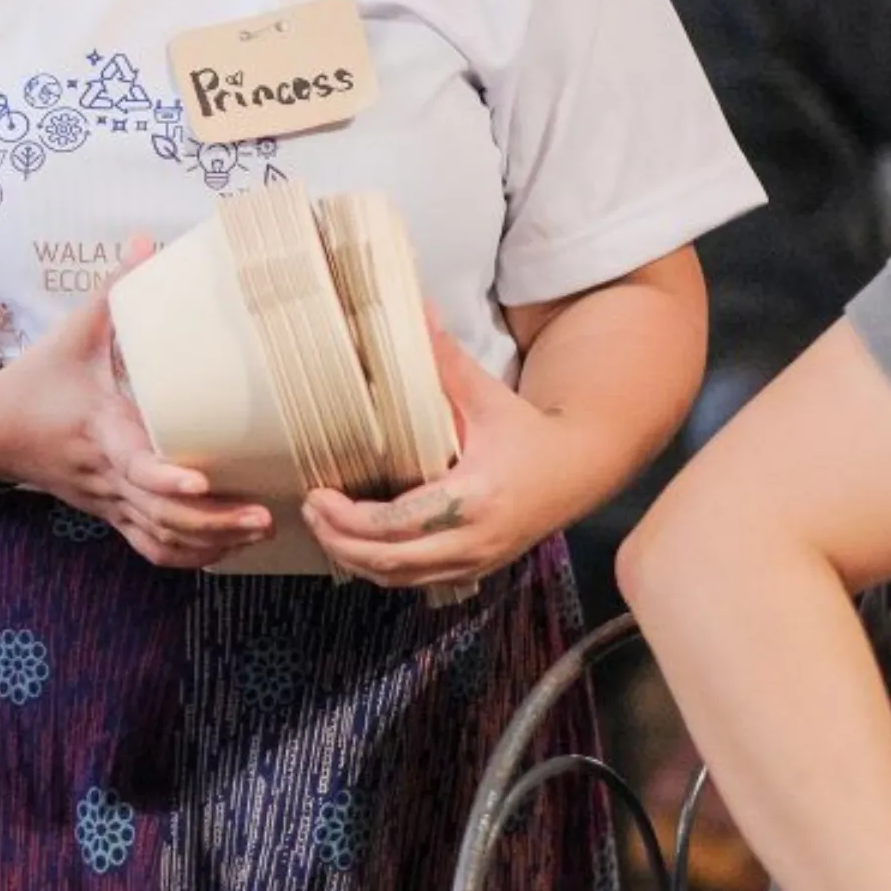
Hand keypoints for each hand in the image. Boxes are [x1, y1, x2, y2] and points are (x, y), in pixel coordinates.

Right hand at [0, 237, 273, 570]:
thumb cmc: (37, 380)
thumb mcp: (71, 332)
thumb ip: (113, 289)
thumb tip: (149, 241)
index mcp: (98, 428)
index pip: (132, 463)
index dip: (166, 476)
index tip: (202, 480)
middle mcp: (105, 473)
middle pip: (159, 513)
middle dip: (213, 520)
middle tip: (265, 513)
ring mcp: (107, 500)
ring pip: (158, 537)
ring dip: (209, 542)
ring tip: (259, 529)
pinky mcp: (109, 513)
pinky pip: (150, 546)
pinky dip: (188, 554)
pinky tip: (226, 546)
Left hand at [302, 326, 573, 588]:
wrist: (579, 470)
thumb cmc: (527, 431)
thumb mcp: (486, 394)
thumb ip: (444, 359)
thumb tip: (416, 309)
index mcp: (474, 498)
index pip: (397, 525)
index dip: (349, 519)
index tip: (317, 495)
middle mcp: (474, 539)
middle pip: (391, 562)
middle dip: (340, 542)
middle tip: (310, 510)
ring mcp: (475, 561)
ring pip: (400, 579)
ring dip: (354, 558)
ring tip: (324, 525)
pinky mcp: (474, 568)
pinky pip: (416, 581)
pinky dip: (381, 567)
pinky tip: (356, 543)